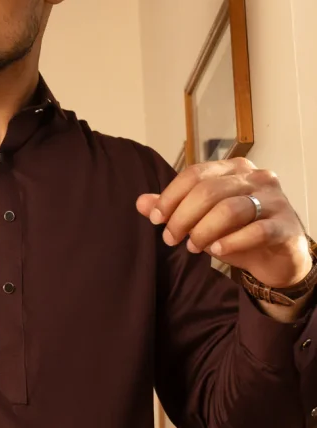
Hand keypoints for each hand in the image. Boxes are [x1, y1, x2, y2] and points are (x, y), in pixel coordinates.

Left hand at [136, 157, 311, 288]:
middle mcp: (256, 178)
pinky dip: (231, 242)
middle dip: (182, 217)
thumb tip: (141, 202)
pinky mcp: (285, 226)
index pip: (195, 174)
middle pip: (208, 191)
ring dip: (203, 231)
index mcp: (233, 170)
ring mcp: (274, 201)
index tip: (155, 219)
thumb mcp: (202, 219)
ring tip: (192, 247)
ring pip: (229, 210)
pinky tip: (216, 251)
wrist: (279, 258)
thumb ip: (175, 208)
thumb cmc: (238, 232)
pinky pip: (255, 231)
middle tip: (170, 238)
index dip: (170, 196)